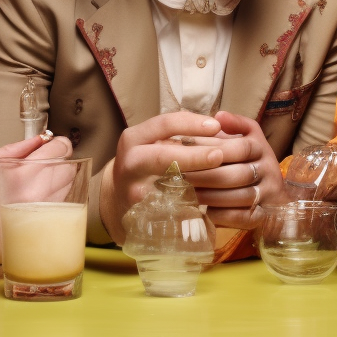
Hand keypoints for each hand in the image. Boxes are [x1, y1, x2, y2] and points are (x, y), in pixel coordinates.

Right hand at [0, 133, 72, 275]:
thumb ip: (12, 149)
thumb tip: (38, 138)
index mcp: (20, 176)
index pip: (58, 150)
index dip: (59, 143)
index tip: (52, 144)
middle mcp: (37, 195)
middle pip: (69, 168)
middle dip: (61, 160)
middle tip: (45, 161)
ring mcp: (44, 214)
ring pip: (70, 187)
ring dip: (61, 179)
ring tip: (40, 181)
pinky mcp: (45, 229)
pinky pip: (65, 205)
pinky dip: (58, 196)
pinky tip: (39, 197)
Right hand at [99, 111, 226, 244]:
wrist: (117, 196)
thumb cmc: (145, 164)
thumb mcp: (152, 143)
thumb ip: (178, 135)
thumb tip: (219, 128)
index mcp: (134, 138)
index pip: (164, 124)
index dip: (192, 124)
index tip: (216, 126)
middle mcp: (131, 163)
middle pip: (163, 156)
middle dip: (194, 156)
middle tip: (219, 155)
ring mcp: (134, 190)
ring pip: (165, 186)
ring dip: (195, 184)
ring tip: (218, 183)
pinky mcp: (141, 213)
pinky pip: (168, 209)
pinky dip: (189, 206)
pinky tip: (209, 204)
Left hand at [188, 111, 286, 229]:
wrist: (276, 195)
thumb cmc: (252, 162)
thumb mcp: (249, 137)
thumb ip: (235, 124)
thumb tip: (219, 116)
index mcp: (260, 148)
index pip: (239, 148)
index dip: (213, 151)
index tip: (186, 153)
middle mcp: (268, 170)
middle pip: (237, 174)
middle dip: (206, 177)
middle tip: (179, 178)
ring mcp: (268, 194)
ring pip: (240, 197)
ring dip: (211, 197)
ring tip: (187, 195)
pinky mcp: (264, 216)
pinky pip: (245, 217)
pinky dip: (224, 215)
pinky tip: (206, 211)